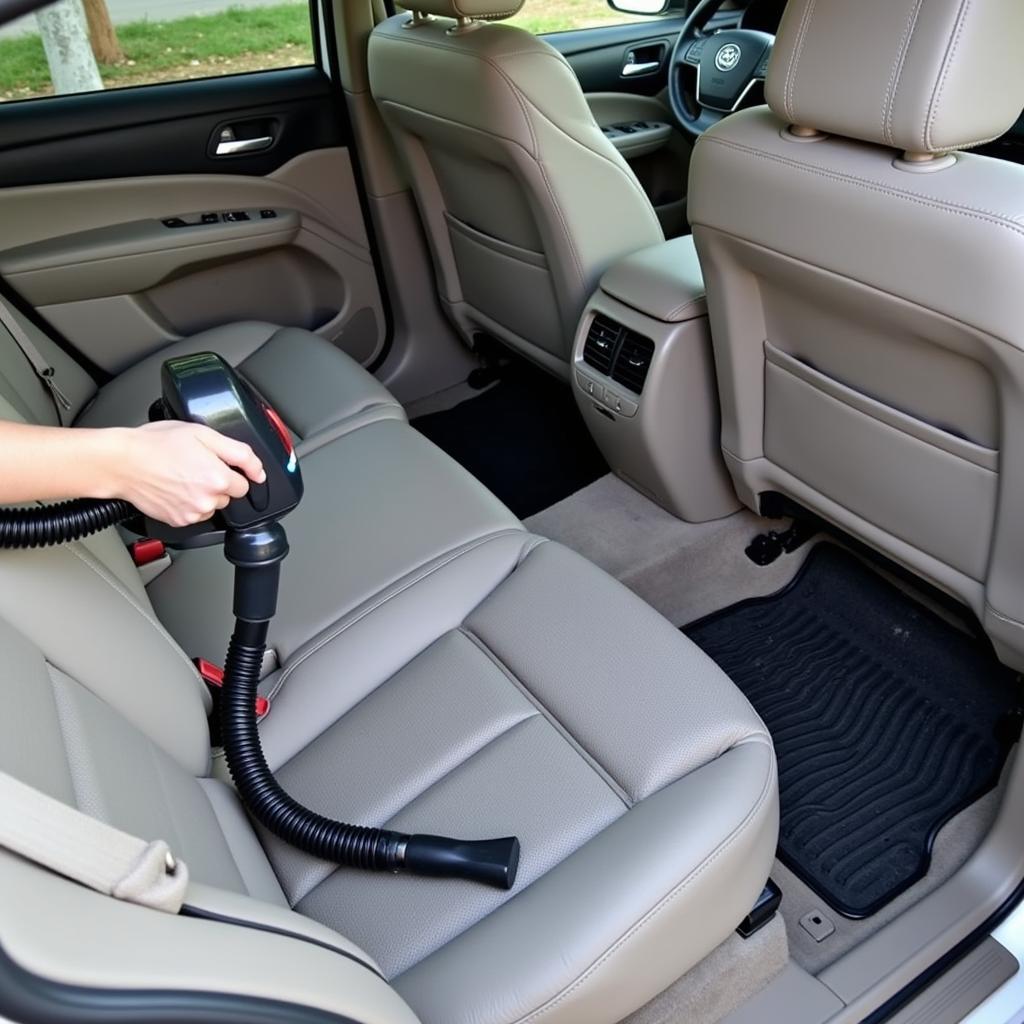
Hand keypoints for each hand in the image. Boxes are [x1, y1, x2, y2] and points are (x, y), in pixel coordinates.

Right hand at [111, 421, 266, 526]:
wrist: (122, 462)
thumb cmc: (156, 444)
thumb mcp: (203, 434)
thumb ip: (240, 453)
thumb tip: (259, 472)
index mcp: (218, 478)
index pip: (245, 484)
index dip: (231, 471)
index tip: (216, 463)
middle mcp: (208, 500)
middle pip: (228, 495)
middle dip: (217, 481)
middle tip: (194, 466)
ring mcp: (192, 513)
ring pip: (212, 505)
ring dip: (203, 493)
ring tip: (181, 476)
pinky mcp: (178, 520)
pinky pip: (194, 514)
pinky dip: (188, 503)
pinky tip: (174, 488)